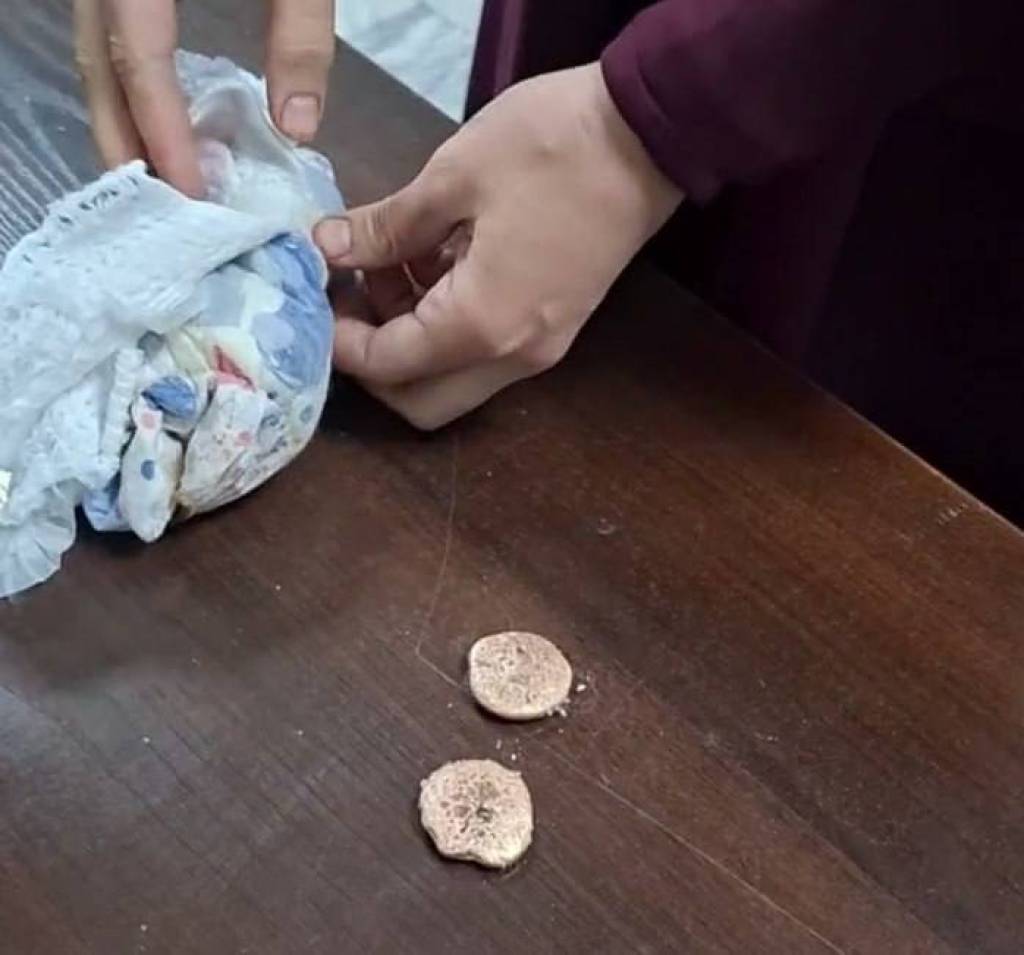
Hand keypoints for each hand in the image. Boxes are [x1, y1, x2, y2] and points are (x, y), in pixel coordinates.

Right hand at [73, 0, 335, 196]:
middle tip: (169, 214)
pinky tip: (168, 132)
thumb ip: (300, 35)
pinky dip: (132, 95)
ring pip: (96, 59)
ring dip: (126, 126)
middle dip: (129, 146)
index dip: (163, 132)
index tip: (194, 193)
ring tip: (168, 187)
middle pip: (99, 69)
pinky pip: (110, 44)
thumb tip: (297, 128)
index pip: (140, 60)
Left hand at [316, 63, 682, 429]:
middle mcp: (513, 356)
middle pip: (422, 402)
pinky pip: (484, 353)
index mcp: (482, 325)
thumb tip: (327, 248)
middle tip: (347, 301)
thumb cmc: (550, 148)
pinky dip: (446, 328)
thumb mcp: (453, 178)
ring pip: (453, 381)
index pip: (388, 366)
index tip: (311, 296)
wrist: (649, 136)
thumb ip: (384, 228)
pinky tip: (433, 263)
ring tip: (387, 264)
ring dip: (409, 342)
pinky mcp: (554, 328)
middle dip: (374, 364)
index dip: (338, 342)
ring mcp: (540, 348)